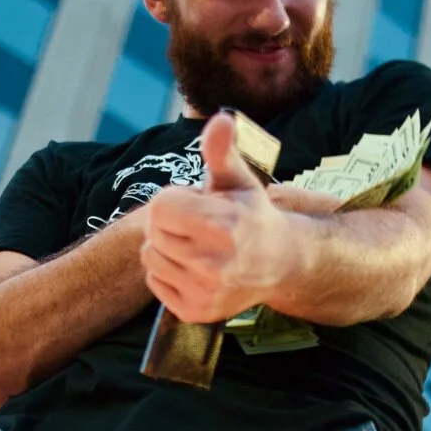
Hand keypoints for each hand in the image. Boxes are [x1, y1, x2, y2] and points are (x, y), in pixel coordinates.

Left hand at [140, 113, 310, 321]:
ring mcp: (204, 292)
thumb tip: (220, 119)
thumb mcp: (238, 180)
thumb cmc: (252, 215)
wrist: (280, 264)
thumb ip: (221, 151)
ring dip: (166, 247)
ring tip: (196, 245)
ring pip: (151, 257)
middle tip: (198, 226)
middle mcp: (214, 264)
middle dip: (170, 223)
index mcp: (224, 226)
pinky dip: (167, 273)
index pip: (160, 206)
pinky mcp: (195, 312)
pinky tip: (194, 267)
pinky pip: (155, 282)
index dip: (174, 200)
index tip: (196, 203)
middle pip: (153, 231)